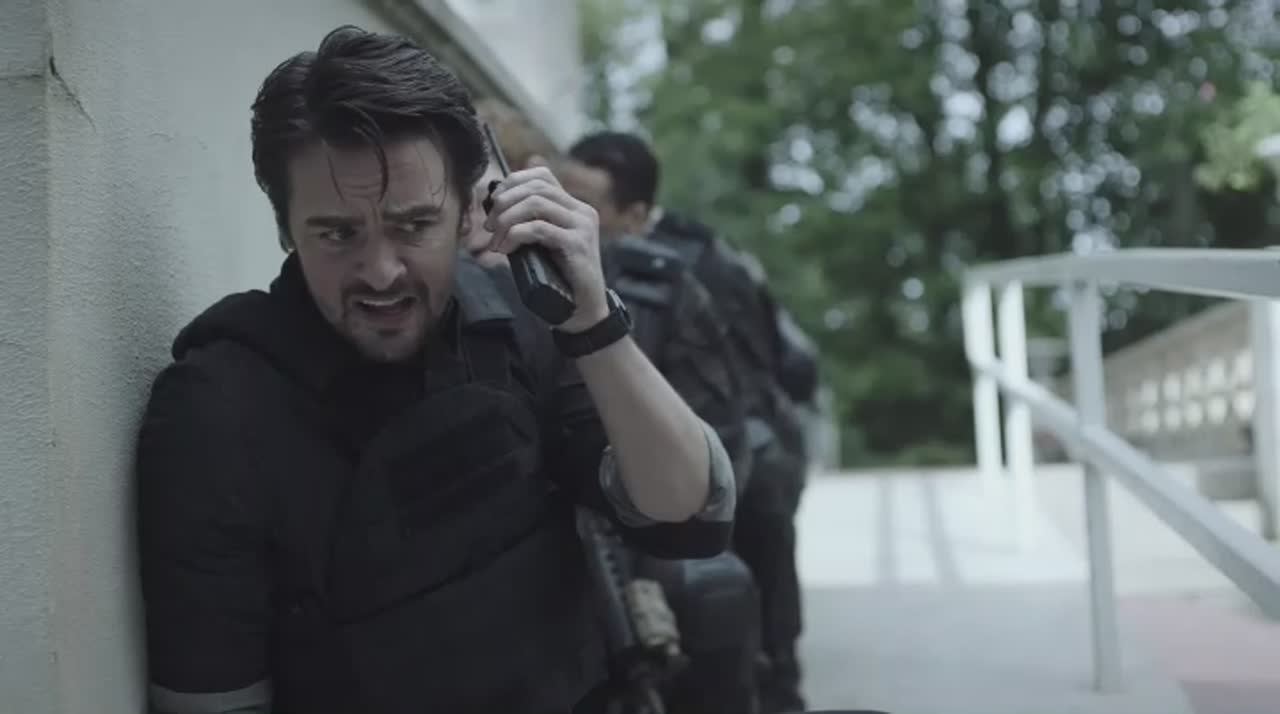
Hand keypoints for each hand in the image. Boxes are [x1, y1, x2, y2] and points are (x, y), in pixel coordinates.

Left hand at [483, 166, 609, 331]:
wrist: (582, 310)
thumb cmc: (558, 279)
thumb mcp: (541, 244)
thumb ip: (528, 222)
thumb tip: (496, 201)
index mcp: (574, 208)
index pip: (543, 175)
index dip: (514, 182)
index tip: (494, 203)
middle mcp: (582, 211)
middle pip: (536, 186)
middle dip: (505, 202)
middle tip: (489, 225)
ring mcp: (582, 226)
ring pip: (535, 203)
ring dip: (507, 219)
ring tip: (496, 240)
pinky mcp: (577, 244)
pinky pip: (538, 228)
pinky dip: (515, 235)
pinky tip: (506, 249)